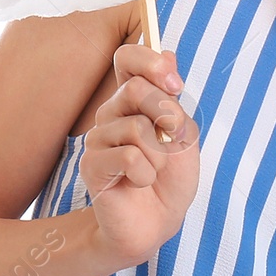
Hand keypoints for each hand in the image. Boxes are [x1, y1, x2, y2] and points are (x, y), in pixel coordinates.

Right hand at [77, 42, 200, 266]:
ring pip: (137, 127)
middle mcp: (111, 113)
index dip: (150, 61)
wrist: (158, 221)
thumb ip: (173, 98)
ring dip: (159, 154)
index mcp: (132, 100)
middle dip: (166, 114)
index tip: (176, 84)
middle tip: (173, 140)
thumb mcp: (183, 133)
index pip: (127, 58)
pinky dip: (147, 173)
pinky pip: (130, 157)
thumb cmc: (170, 177)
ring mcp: (98, 138)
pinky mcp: (91, 165)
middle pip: (135, 88)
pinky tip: (139, 183)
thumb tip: (168, 53)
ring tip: (153, 169)